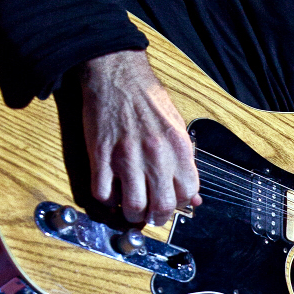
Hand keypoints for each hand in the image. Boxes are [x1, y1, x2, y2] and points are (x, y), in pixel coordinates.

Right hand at [79, 49, 200, 225]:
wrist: (117, 75)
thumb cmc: (147, 99)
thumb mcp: (177, 127)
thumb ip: (185, 162)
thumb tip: (193, 198)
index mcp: (178, 147)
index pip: (188, 193)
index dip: (180, 204)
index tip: (172, 204)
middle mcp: (155, 154)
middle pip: (162, 206)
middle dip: (158, 218)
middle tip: (151, 215)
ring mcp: (126, 156)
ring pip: (133, 206)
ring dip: (132, 215)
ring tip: (131, 210)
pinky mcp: (100, 156)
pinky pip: (103, 193)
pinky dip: (107, 200)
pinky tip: (111, 192)